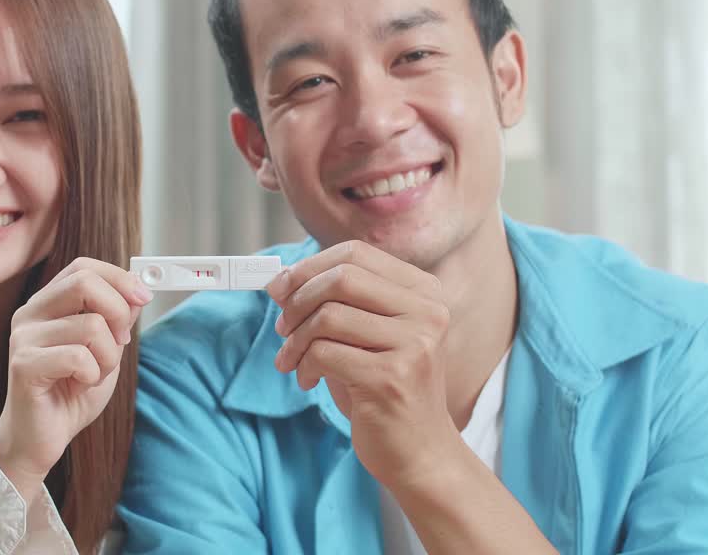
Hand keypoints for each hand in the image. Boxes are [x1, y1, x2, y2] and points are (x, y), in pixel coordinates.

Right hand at [0, 257, 150, 498]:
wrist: (42, 440)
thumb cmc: (71, 393)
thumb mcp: (105, 350)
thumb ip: (117, 320)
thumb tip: (137, 292)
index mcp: (47, 304)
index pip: (83, 268)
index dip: (119, 278)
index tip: (143, 298)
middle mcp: (30, 313)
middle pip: (84, 283)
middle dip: (118, 312)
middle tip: (120, 343)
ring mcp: (23, 338)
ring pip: (91, 325)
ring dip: (108, 357)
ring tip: (93, 375)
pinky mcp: (23, 366)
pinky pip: (79, 358)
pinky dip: (92, 375)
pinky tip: (79, 386)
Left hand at [269, 240, 456, 489]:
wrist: (420, 453)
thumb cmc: (385, 391)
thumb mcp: (367, 336)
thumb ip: (336, 303)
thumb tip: (282, 281)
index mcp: (424, 293)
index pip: (356, 254)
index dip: (309, 266)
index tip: (280, 287)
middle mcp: (427, 313)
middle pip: (342, 278)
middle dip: (298, 299)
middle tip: (281, 326)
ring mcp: (413, 344)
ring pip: (328, 316)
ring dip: (295, 339)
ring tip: (290, 360)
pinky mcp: (392, 378)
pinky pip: (324, 353)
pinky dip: (304, 364)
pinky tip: (308, 379)